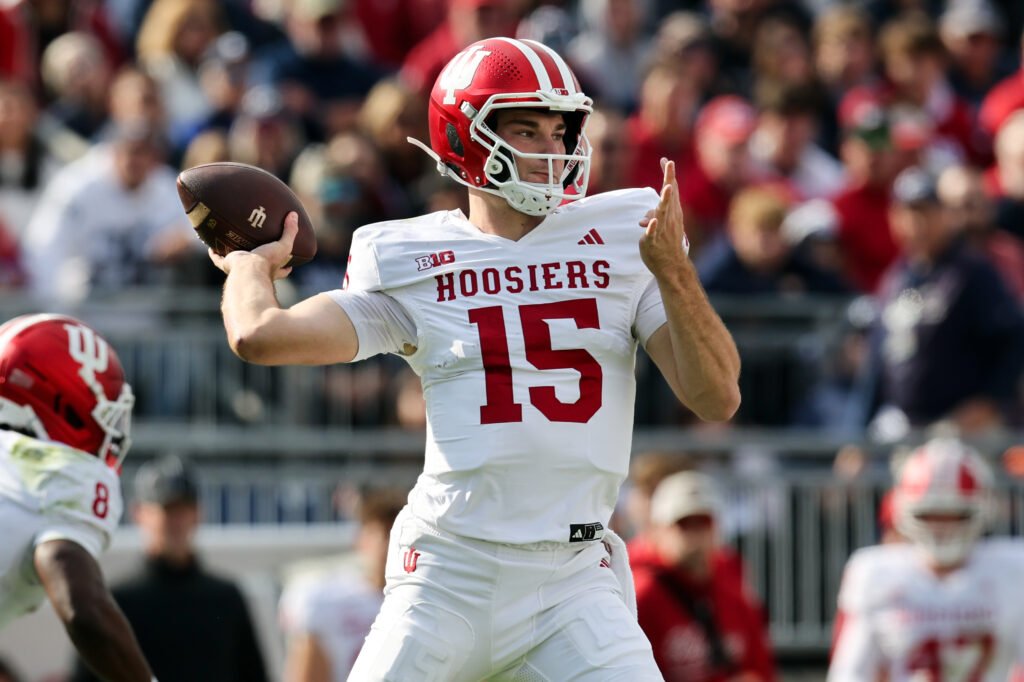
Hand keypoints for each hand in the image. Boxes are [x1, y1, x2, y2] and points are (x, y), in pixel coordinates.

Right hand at [208, 211, 297, 279]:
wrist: (248, 270)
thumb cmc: (268, 261)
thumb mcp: (284, 245)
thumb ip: (290, 231)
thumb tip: (294, 215)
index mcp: (271, 269)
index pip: (282, 270)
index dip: (286, 266)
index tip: (289, 263)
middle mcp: (256, 270)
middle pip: (258, 266)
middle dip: (258, 258)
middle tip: (257, 245)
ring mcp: (241, 269)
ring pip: (237, 261)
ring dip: (234, 253)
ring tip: (232, 241)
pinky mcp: (227, 265)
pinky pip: (218, 258)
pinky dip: (214, 252)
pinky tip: (210, 244)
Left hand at [639, 158, 688, 276]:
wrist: (673, 265)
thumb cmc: (667, 243)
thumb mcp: (661, 226)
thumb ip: (653, 216)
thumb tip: (644, 217)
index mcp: (673, 212)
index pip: (672, 190)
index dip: (668, 175)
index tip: (666, 160)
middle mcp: (670, 218)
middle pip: (670, 196)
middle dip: (669, 179)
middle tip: (670, 164)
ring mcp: (663, 228)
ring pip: (663, 211)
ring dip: (665, 199)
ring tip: (667, 187)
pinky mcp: (654, 240)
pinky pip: (653, 232)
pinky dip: (653, 226)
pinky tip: (651, 221)